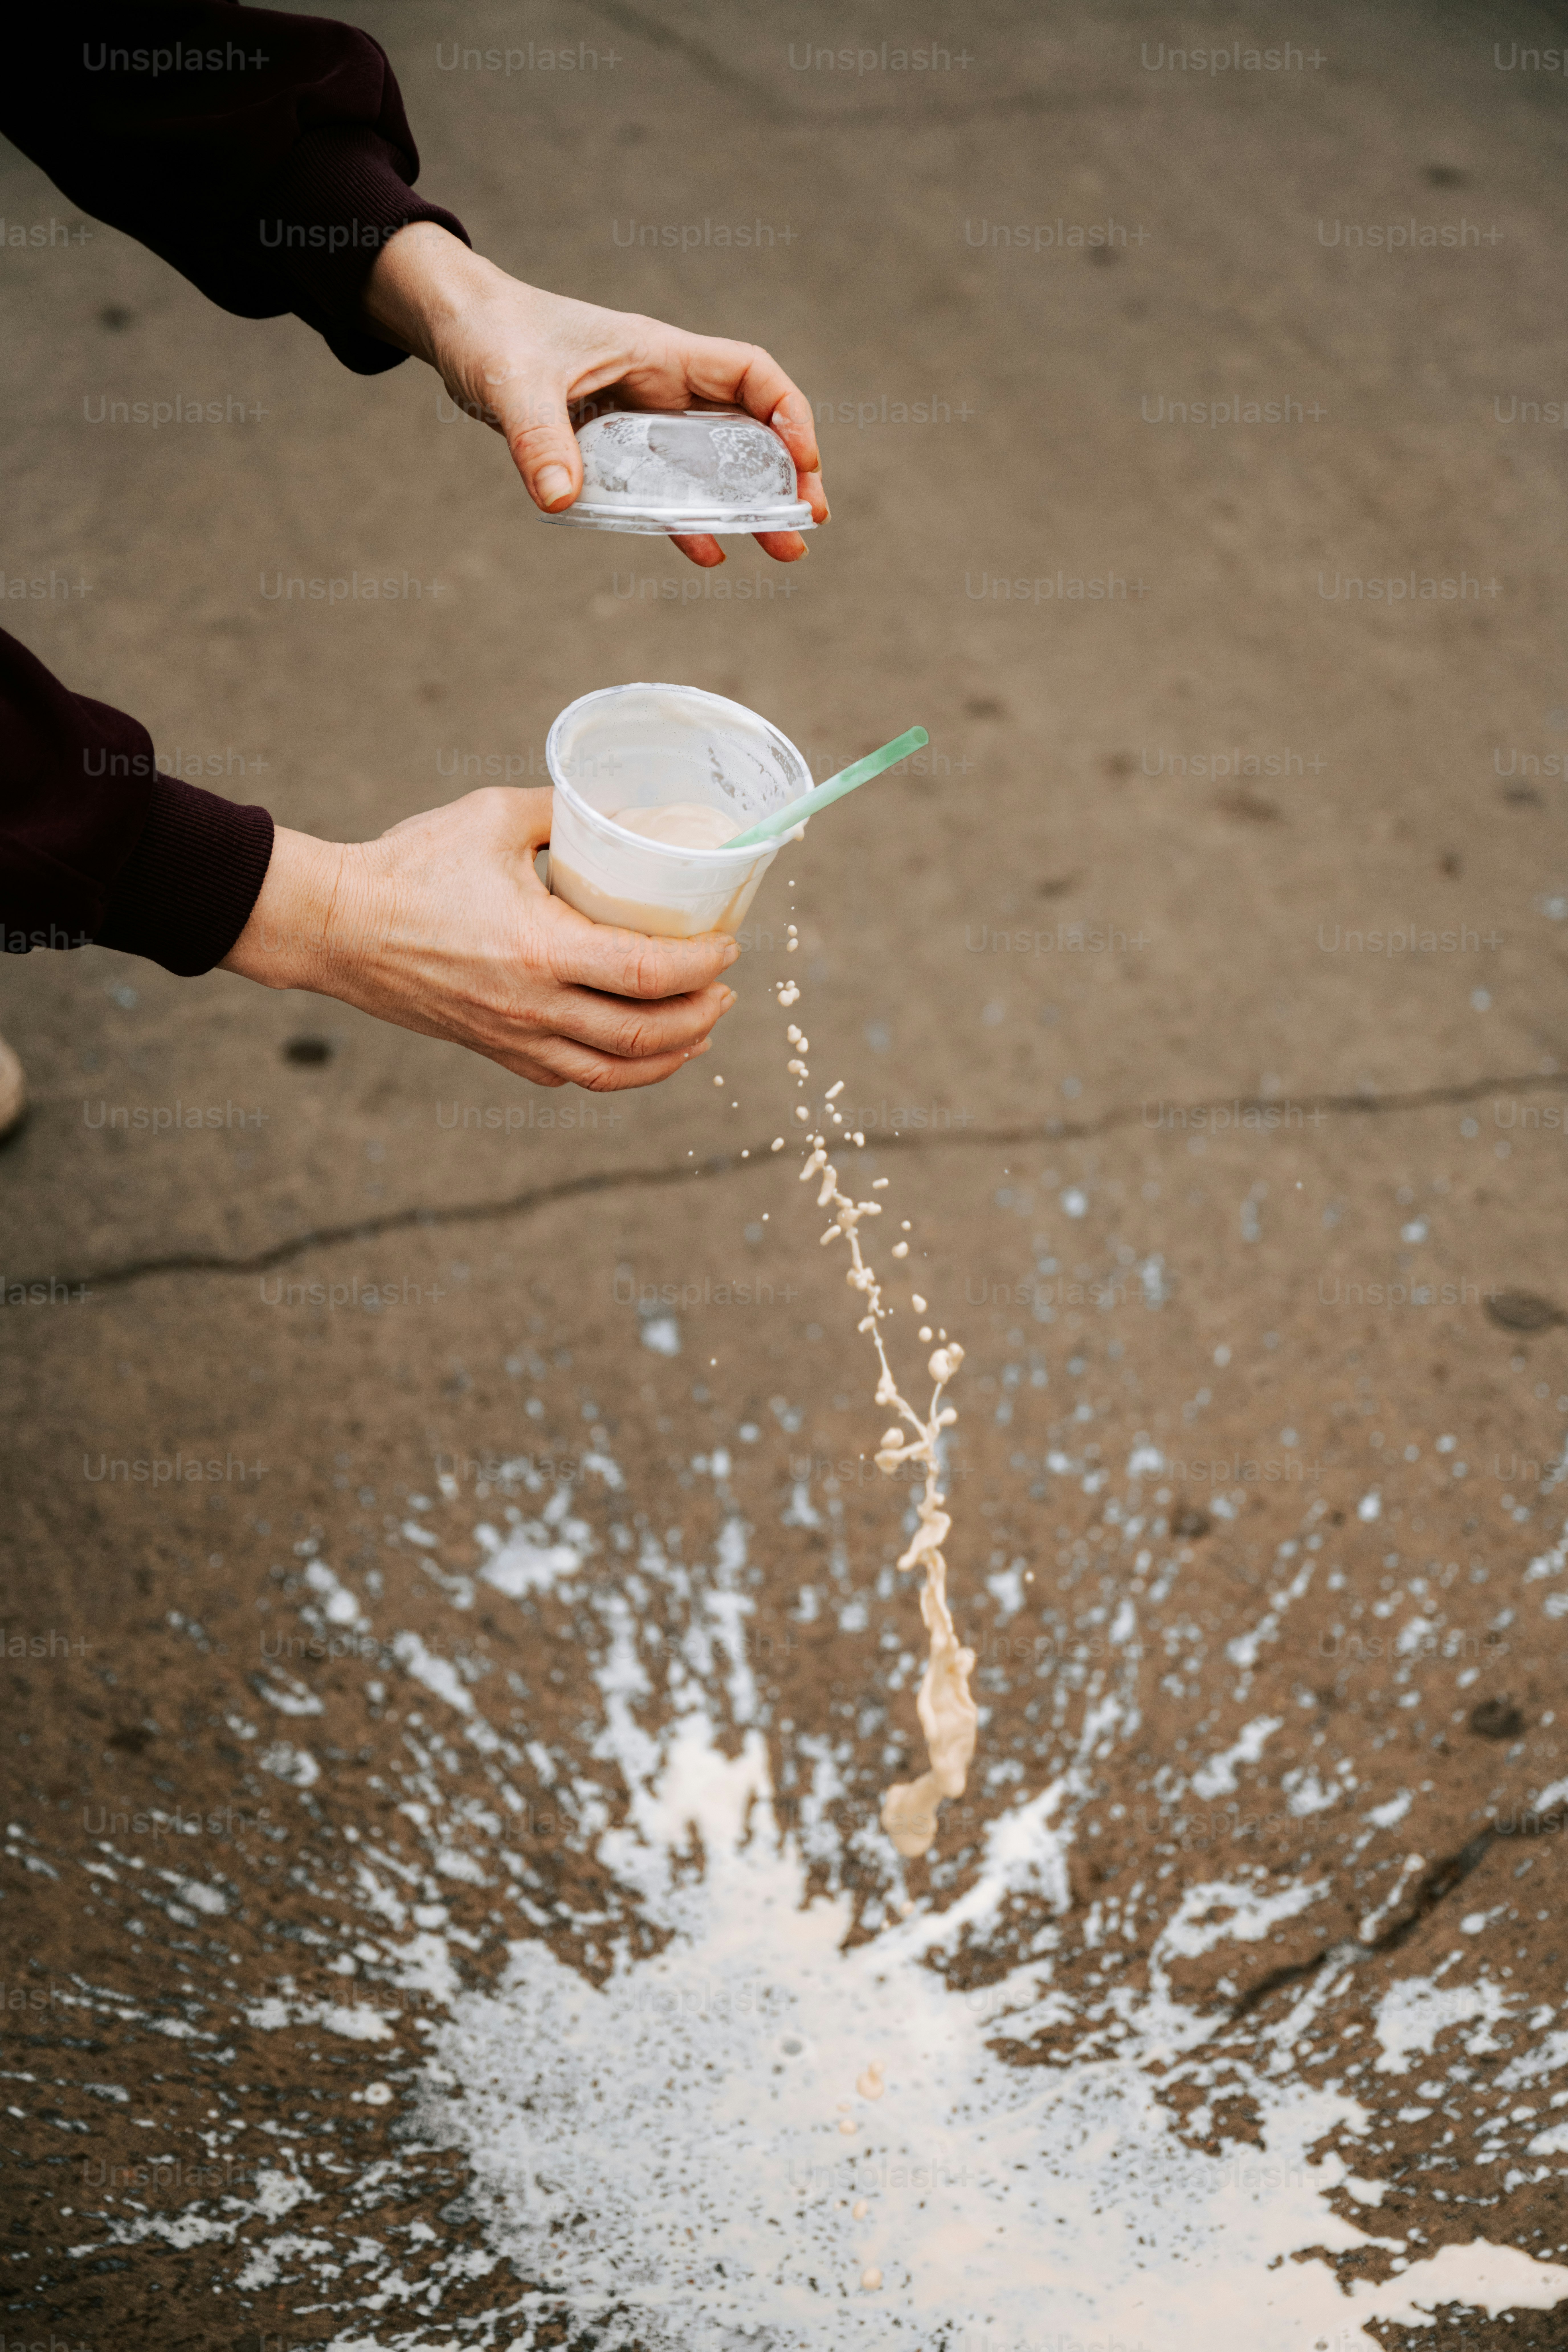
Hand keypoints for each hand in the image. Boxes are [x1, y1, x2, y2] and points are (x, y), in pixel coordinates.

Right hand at [220, 787, 738, 1089]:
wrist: (337, 925)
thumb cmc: (410, 865)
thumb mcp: (492, 818)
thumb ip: (560, 810)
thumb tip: (609, 807)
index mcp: (540, 949)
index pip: (647, 973)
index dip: (701, 965)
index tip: (730, 945)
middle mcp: (531, 1006)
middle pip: (643, 1033)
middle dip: (700, 1016)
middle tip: (727, 991)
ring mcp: (512, 1036)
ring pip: (612, 1071)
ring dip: (669, 1056)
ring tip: (700, 1032)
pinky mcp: (493, 1049)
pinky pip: (569, 1076)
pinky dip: (616, 1072)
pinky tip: (638, 1053)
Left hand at [362, 221, 826, 567]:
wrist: (459, 326)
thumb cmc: (491, 333)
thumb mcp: (512, 383)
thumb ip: (538, 439)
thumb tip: (561, 499)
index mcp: (658, 354)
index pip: (751, 376)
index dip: (787, 416)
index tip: (802, 465)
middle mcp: (662, 387)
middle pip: (745, 427)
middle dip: (782, 473)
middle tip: (805, 522)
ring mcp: (643, 420)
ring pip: (712, 463)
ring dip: (747, 504)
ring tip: (780, 549)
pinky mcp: (616, 449)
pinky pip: (665, 487)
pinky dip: (689, 517)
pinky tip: (709, 553)